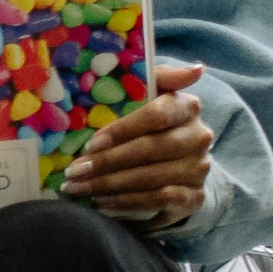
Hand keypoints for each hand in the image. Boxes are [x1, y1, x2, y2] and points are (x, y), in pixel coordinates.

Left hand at [62, 61, 213, 227]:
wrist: (177, 168)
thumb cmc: (152, 127)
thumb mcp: (152, 97)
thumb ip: (163, 77)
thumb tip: (197, 68)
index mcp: (188, 107)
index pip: (156, 115)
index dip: (122, 130)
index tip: (91, 144)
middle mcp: (199, 137)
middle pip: (151, 149)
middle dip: (107, 162)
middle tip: (74, 171)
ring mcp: (199, 169)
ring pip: (152, 177)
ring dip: (110, 185)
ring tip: (79, 188)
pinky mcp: (194, 197)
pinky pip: (159, 200)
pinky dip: (128, 203)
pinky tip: (102, 203)